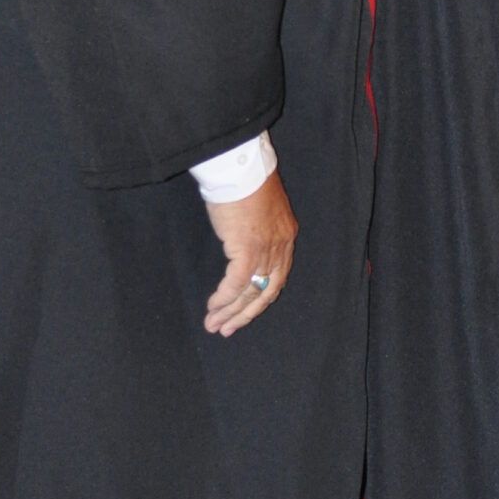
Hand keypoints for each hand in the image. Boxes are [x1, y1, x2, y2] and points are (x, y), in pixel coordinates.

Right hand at [203, 169, 296, 335]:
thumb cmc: (246, 181)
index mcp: (286, 237)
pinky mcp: (248, 251)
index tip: (245, 310)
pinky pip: (236, 284)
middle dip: (245, 314)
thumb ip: (256, 228)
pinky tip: (213, 308)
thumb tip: (240, 238)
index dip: (260, 297)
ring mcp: (266, 251)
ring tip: (214, 325)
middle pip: (266, 292)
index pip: (277, 277)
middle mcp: (281, 248)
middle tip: (228, 329)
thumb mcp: (259, 207)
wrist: (242, 168)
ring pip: (249, 293)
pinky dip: (223, 299)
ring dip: (230, 312)